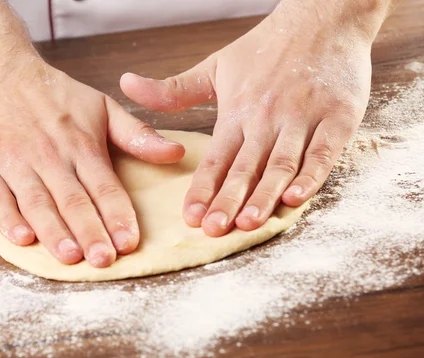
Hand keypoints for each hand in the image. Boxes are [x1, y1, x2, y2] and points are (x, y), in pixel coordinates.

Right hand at [0, 59, 183, 265]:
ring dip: (54, 231)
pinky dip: (8, 219)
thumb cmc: (52, 95)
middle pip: (73, 200)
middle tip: (104, 260)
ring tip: (71, 256)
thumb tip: (176, 153)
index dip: (118, 215)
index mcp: (81, 144)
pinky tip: (23, 239)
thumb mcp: (101, 106)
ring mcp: (14, 162)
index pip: (104, 186)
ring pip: (37, 202)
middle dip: (90, 232)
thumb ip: (137, 134)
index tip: (130, 241)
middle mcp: (49, 154)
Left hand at [121, 0, 377, 236]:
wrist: (322, 17)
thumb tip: (126, 85)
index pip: (216, 158)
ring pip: (280, 164)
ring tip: (248, 222)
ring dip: (265, 195)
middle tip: (214, 230)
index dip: (202, 189)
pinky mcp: (337, 119)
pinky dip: (311, 175)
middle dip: (229, 201)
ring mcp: (303, 119)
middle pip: (245, 167)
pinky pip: (323, 152)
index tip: (190, 218)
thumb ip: (174, 89)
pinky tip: (295, 197)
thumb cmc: (267, 48)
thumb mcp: (215, 67)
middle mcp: (266, 119)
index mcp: (237, 112)